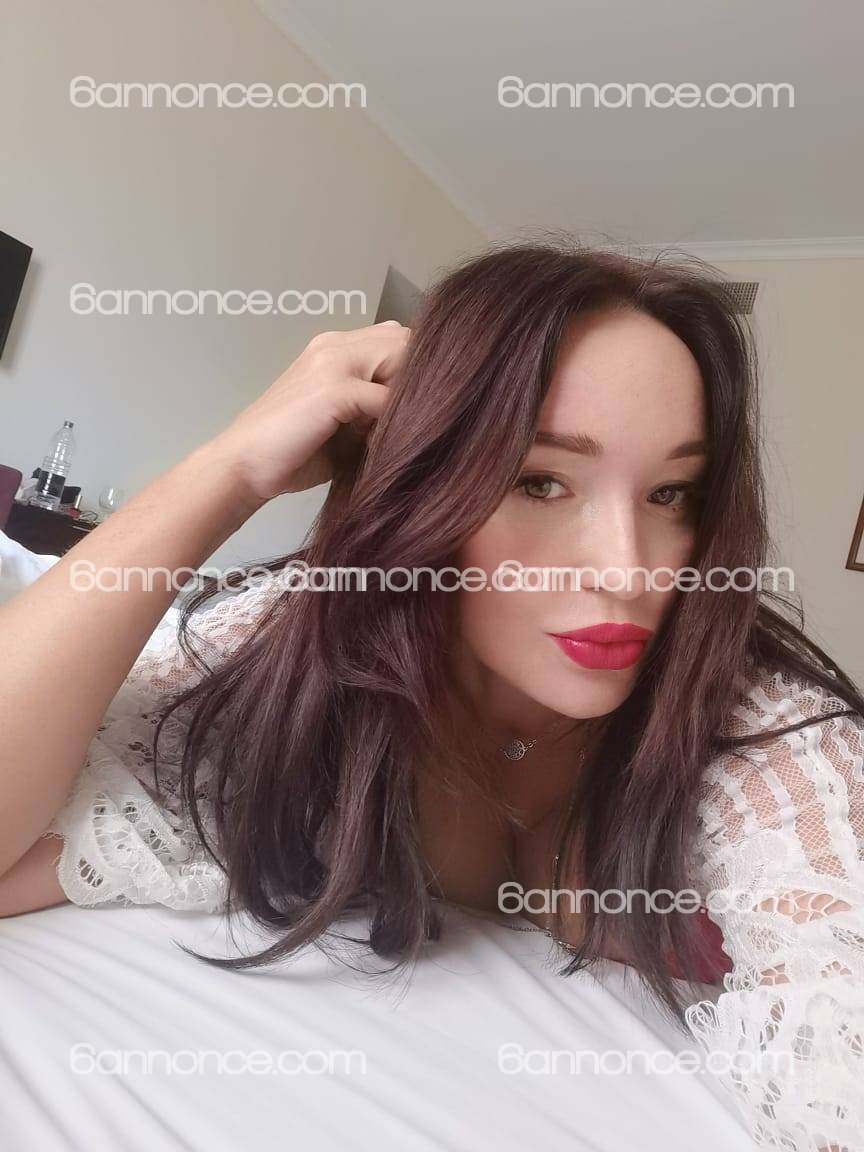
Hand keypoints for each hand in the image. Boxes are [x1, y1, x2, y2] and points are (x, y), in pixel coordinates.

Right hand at [201, 321, 409, 506]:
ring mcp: (333, 362)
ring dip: (408, 398)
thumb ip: (377, 407)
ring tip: (393, 431)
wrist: (244, 465)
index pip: (400, 339)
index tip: (418, 410)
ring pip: (401, 359)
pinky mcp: (333, 388)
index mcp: (337, 347)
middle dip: (418, 382)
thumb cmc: (294, 452)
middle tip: (411, 421)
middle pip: (407, 341)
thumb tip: (424, 412)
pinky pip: (385, 397)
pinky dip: (391, 423)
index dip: (417, 373)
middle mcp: (336, 344)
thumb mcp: (345, 423)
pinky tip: (377, 445)